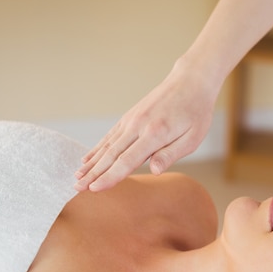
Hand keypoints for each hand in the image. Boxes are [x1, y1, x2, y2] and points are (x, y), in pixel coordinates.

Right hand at [74, 61, 218, 191]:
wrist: (190, 81)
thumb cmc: (196, 113)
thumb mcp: (192, 138)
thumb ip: (170, 154)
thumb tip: (153, 171)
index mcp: (154, 134)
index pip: (127, 161)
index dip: (110, 177)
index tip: (94, 189)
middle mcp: (138, 126)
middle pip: (111, 154)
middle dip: (93, 173)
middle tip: (76, 189)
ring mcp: (131, 119)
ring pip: (107, 145)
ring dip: (91, 163)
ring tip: (77, 177)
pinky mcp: (130, 116)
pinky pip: (110, 135)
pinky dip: (97, 148)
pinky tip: (88, 159)